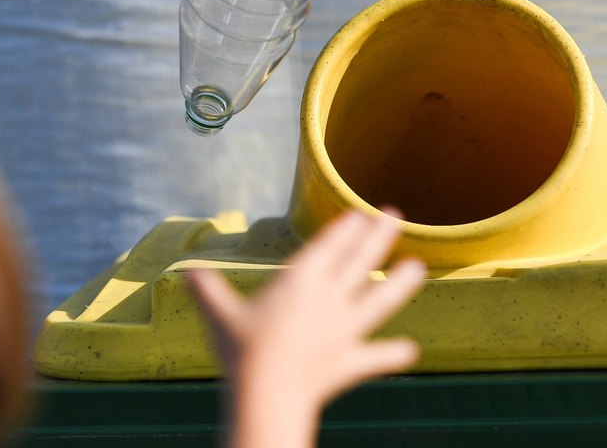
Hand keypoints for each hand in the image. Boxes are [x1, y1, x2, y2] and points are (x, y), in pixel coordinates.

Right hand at [187, 210, 426, 447]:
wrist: (268, 394)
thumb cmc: (241, 350)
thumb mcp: (217, 315)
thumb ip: (207, 290)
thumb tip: (187, 271)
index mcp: (300, 282)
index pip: (329, 247)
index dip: (346, 229)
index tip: (362, 213)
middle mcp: (328, 300)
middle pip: (360, 262)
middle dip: (378, 237)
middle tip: (395, 216)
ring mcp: (344, 330)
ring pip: (380, 300)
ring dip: (400, 283)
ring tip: (419, 268)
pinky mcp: (350, 362)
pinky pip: (377, 356)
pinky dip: (393, 353)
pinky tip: (409, 350)